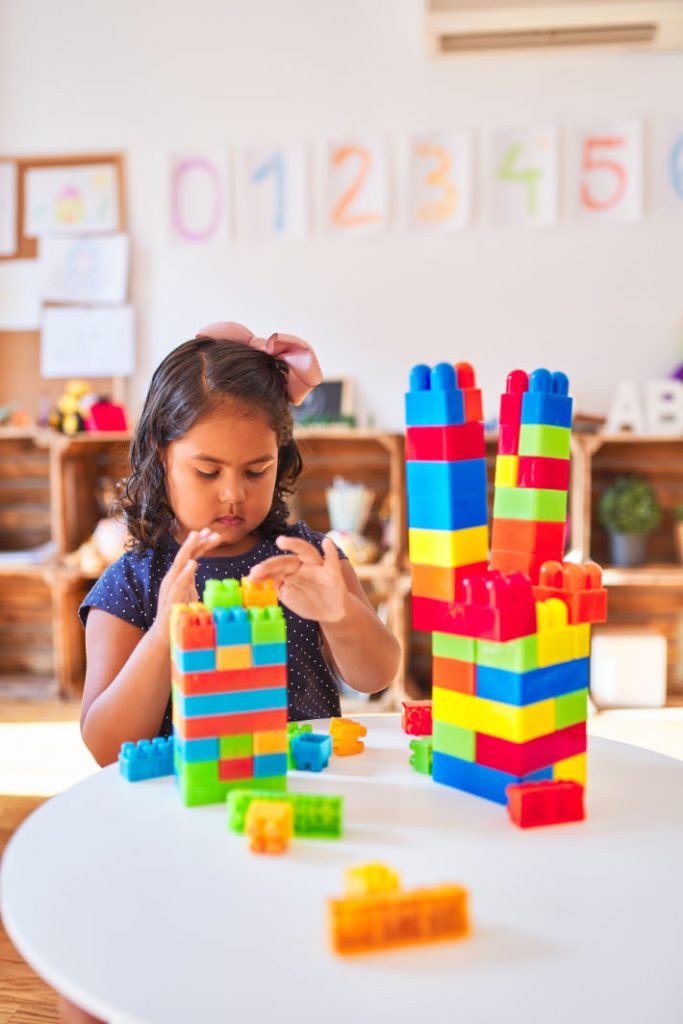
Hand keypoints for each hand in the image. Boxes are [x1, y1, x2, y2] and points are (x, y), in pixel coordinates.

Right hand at [150, 528, 221, 644]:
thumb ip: (191, 580)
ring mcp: (170, 588)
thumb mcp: (188, 593)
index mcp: (178, 576)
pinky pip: (179, 584)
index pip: (190, 556)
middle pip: (185, 555)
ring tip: (198, 536)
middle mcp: (172, 578)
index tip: (212, 533)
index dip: (200, 544)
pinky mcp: (171, 599)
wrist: (164, 636)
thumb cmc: (177, 613)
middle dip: (197, 541)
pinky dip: (186, 573)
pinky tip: (194, 563)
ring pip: (180, 564)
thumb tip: (199, 568)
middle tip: (210, 530)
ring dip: (190, 549)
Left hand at [248, 535, 350, 623]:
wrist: (330, 613)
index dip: (263, 571)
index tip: (251, 577)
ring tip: (281, 541)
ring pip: (307, 552)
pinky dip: (330, 551)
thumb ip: (277, 585)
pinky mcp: (333, 573)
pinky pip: (332, 560)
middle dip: (271, 563)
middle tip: (257, 569)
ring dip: (295, 545)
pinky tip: (327, 542)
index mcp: (291, 571)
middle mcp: (303, 565)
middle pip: (287, 560)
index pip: (275, 567)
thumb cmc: (308, 601)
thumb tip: (261, 579)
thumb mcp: (288, 595)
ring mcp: (318, 567)